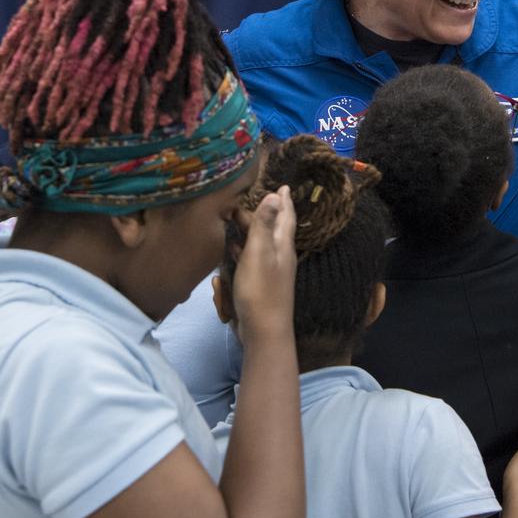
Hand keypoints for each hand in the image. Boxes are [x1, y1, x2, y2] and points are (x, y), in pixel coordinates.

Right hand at [229, 186, 296, 344]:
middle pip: (272, 229)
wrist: (264, 331)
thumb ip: (264, 224)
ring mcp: (270, 272)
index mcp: (283, 246)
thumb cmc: (261, 290)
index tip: (283, 185)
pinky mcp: (259, 285)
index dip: (283, 201)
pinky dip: (242, 251)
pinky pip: (251, 260)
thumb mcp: (260, 252)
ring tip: (237, 219)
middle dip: (263, 213)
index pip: (286, 217)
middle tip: (248, 199)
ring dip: (251, 231)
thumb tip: (276, 194)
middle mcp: (280, 256)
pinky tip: (232, 250)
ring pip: (261, 244)